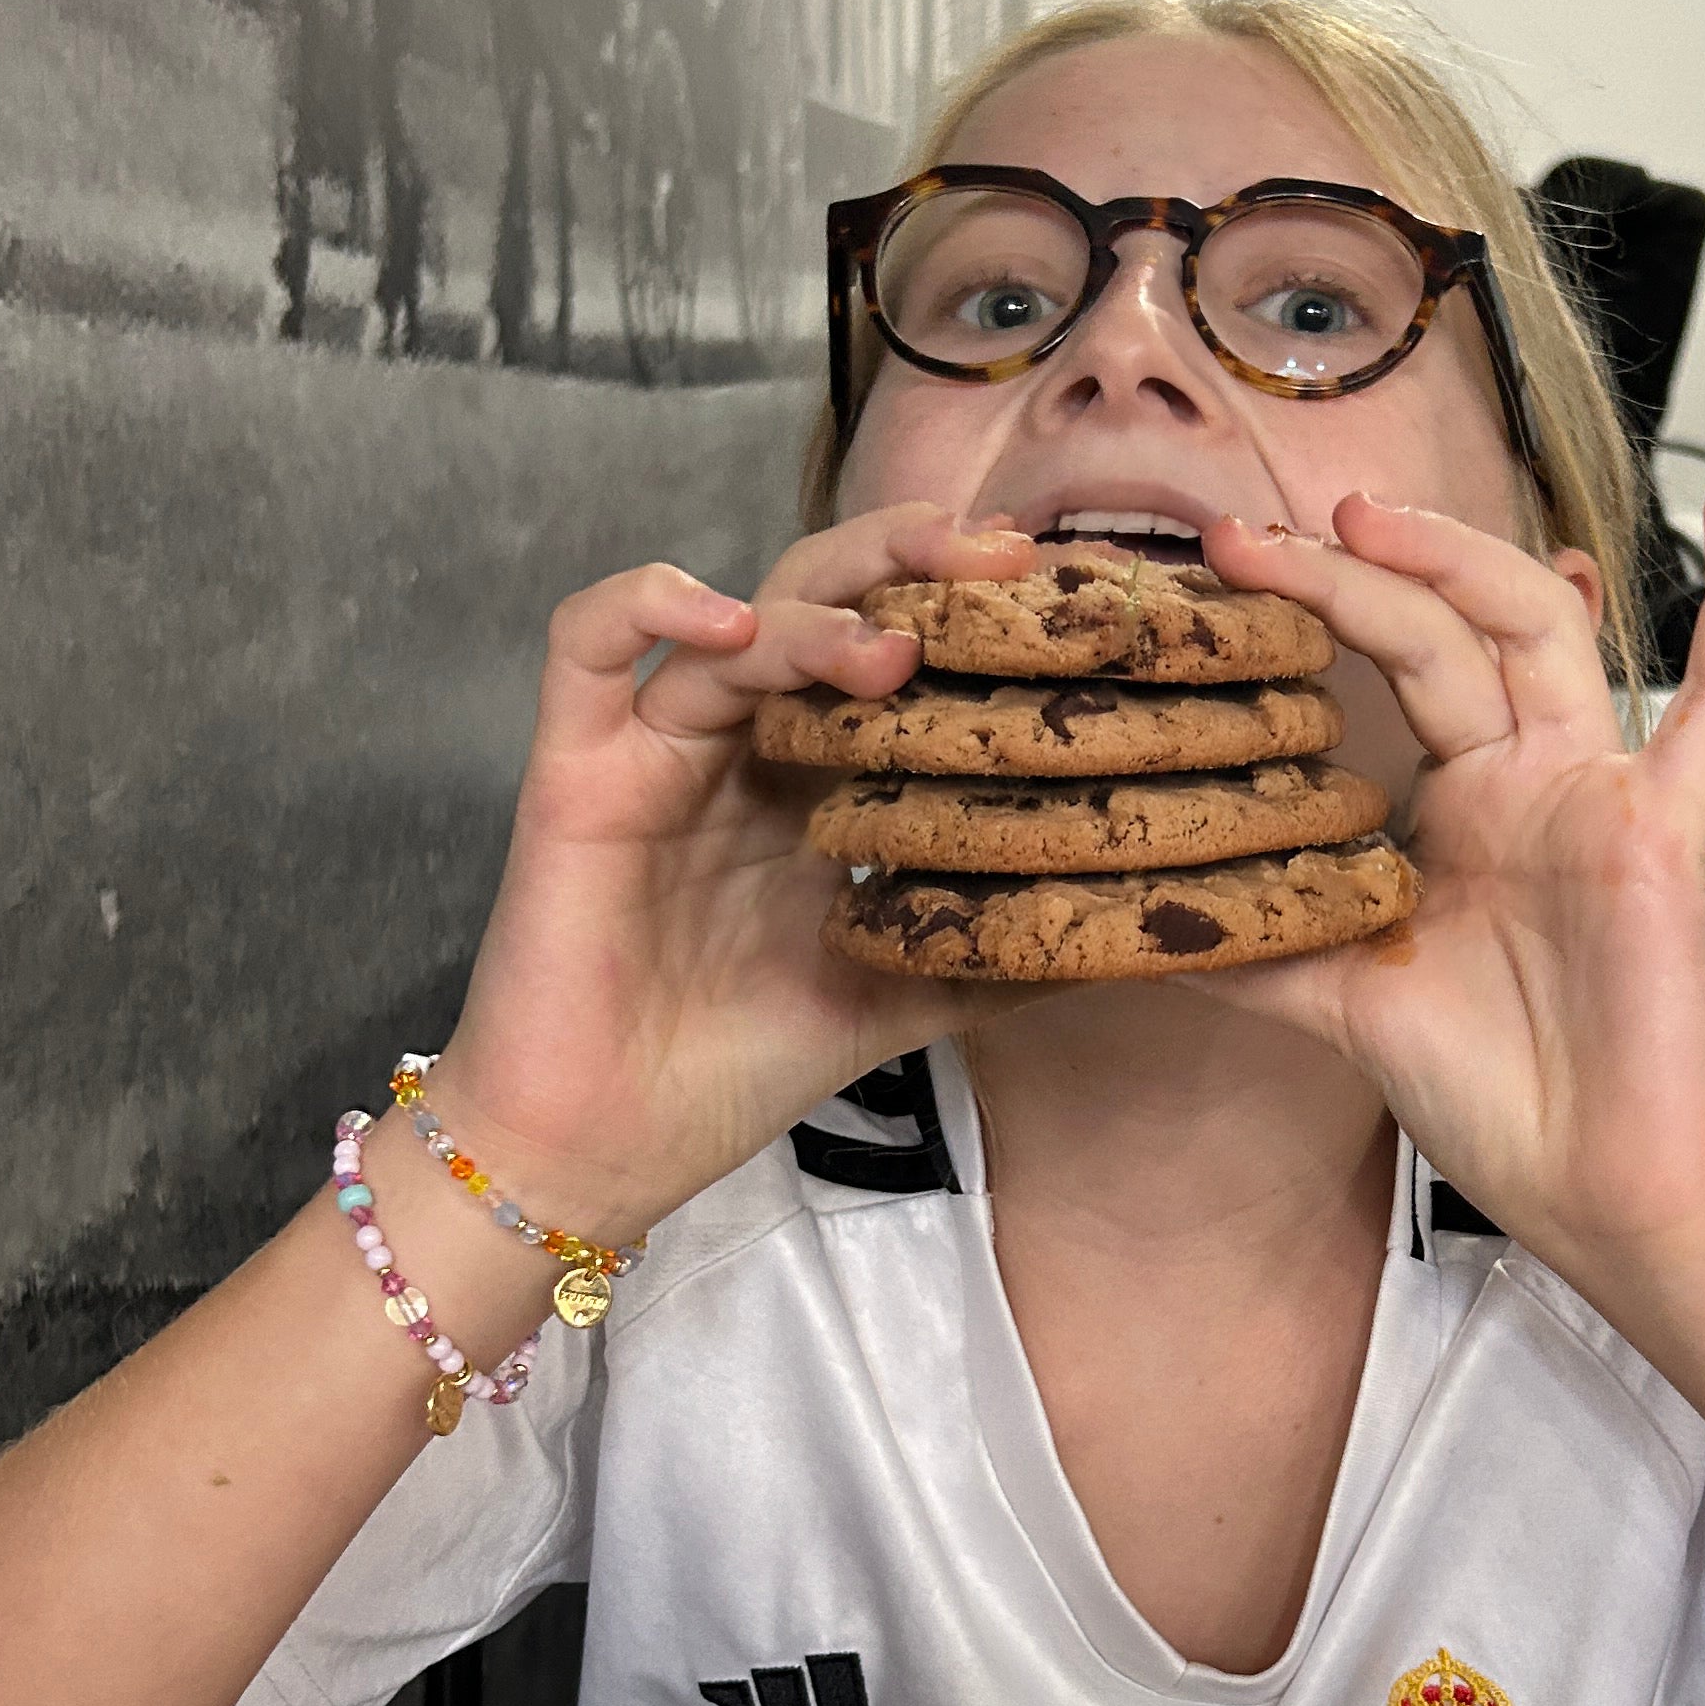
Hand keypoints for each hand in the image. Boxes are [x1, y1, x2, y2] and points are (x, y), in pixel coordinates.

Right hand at [416, 506, 1039, 1239]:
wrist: (608, 1147)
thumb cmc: (736, 1069)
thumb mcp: (899, 1002)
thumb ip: (996, 957)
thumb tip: (1126, 931)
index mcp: (822, 784)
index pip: (897, 650)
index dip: (969, 608)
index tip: (1060, 592)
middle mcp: (746, 746)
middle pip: (823, 599)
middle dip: (909, 561)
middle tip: (1000, 558)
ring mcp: (660, 748)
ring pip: (735, 624)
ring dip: (817, 616)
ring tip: (891, 648)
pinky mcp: (577, 770)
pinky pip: (585, 646)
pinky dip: (647, 602)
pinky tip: (727, 623)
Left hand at [1195, 482, 1704, 1345]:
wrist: (1605, 1195)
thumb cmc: (1509, 1106)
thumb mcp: (1349, 1008)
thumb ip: (1262, 954)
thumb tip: (1143, 927)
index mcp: (1458, 812)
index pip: (1384, 673)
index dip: (1312, 614)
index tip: (1220, 577)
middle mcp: (1524, 783)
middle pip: (1440, 631)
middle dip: (1349, 572)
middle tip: (1249, 534)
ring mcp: (1593, 793)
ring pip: (1537, 631)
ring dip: (1460, 557)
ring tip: (1370, 514)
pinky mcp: (1660, 827)